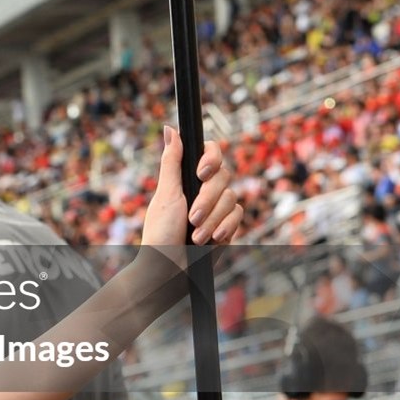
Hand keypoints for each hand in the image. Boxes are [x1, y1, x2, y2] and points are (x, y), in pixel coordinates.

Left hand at [142, 129, 242, 248]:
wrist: (170, 270)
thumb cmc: (161, 234)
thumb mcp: (165, 195)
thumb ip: (172, 162)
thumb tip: (170, 129)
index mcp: (187, 177)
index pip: (210, 152)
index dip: (211, 158)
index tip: (200, 173)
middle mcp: (205, 189)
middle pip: (223, 176)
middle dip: (207, 200)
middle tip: (191, 218)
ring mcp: (218, 207)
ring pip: (232, 198)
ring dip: (213, 219)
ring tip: (196, 236)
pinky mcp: (228, 225)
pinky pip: (238, 216)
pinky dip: (225, 227)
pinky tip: (211, 240)